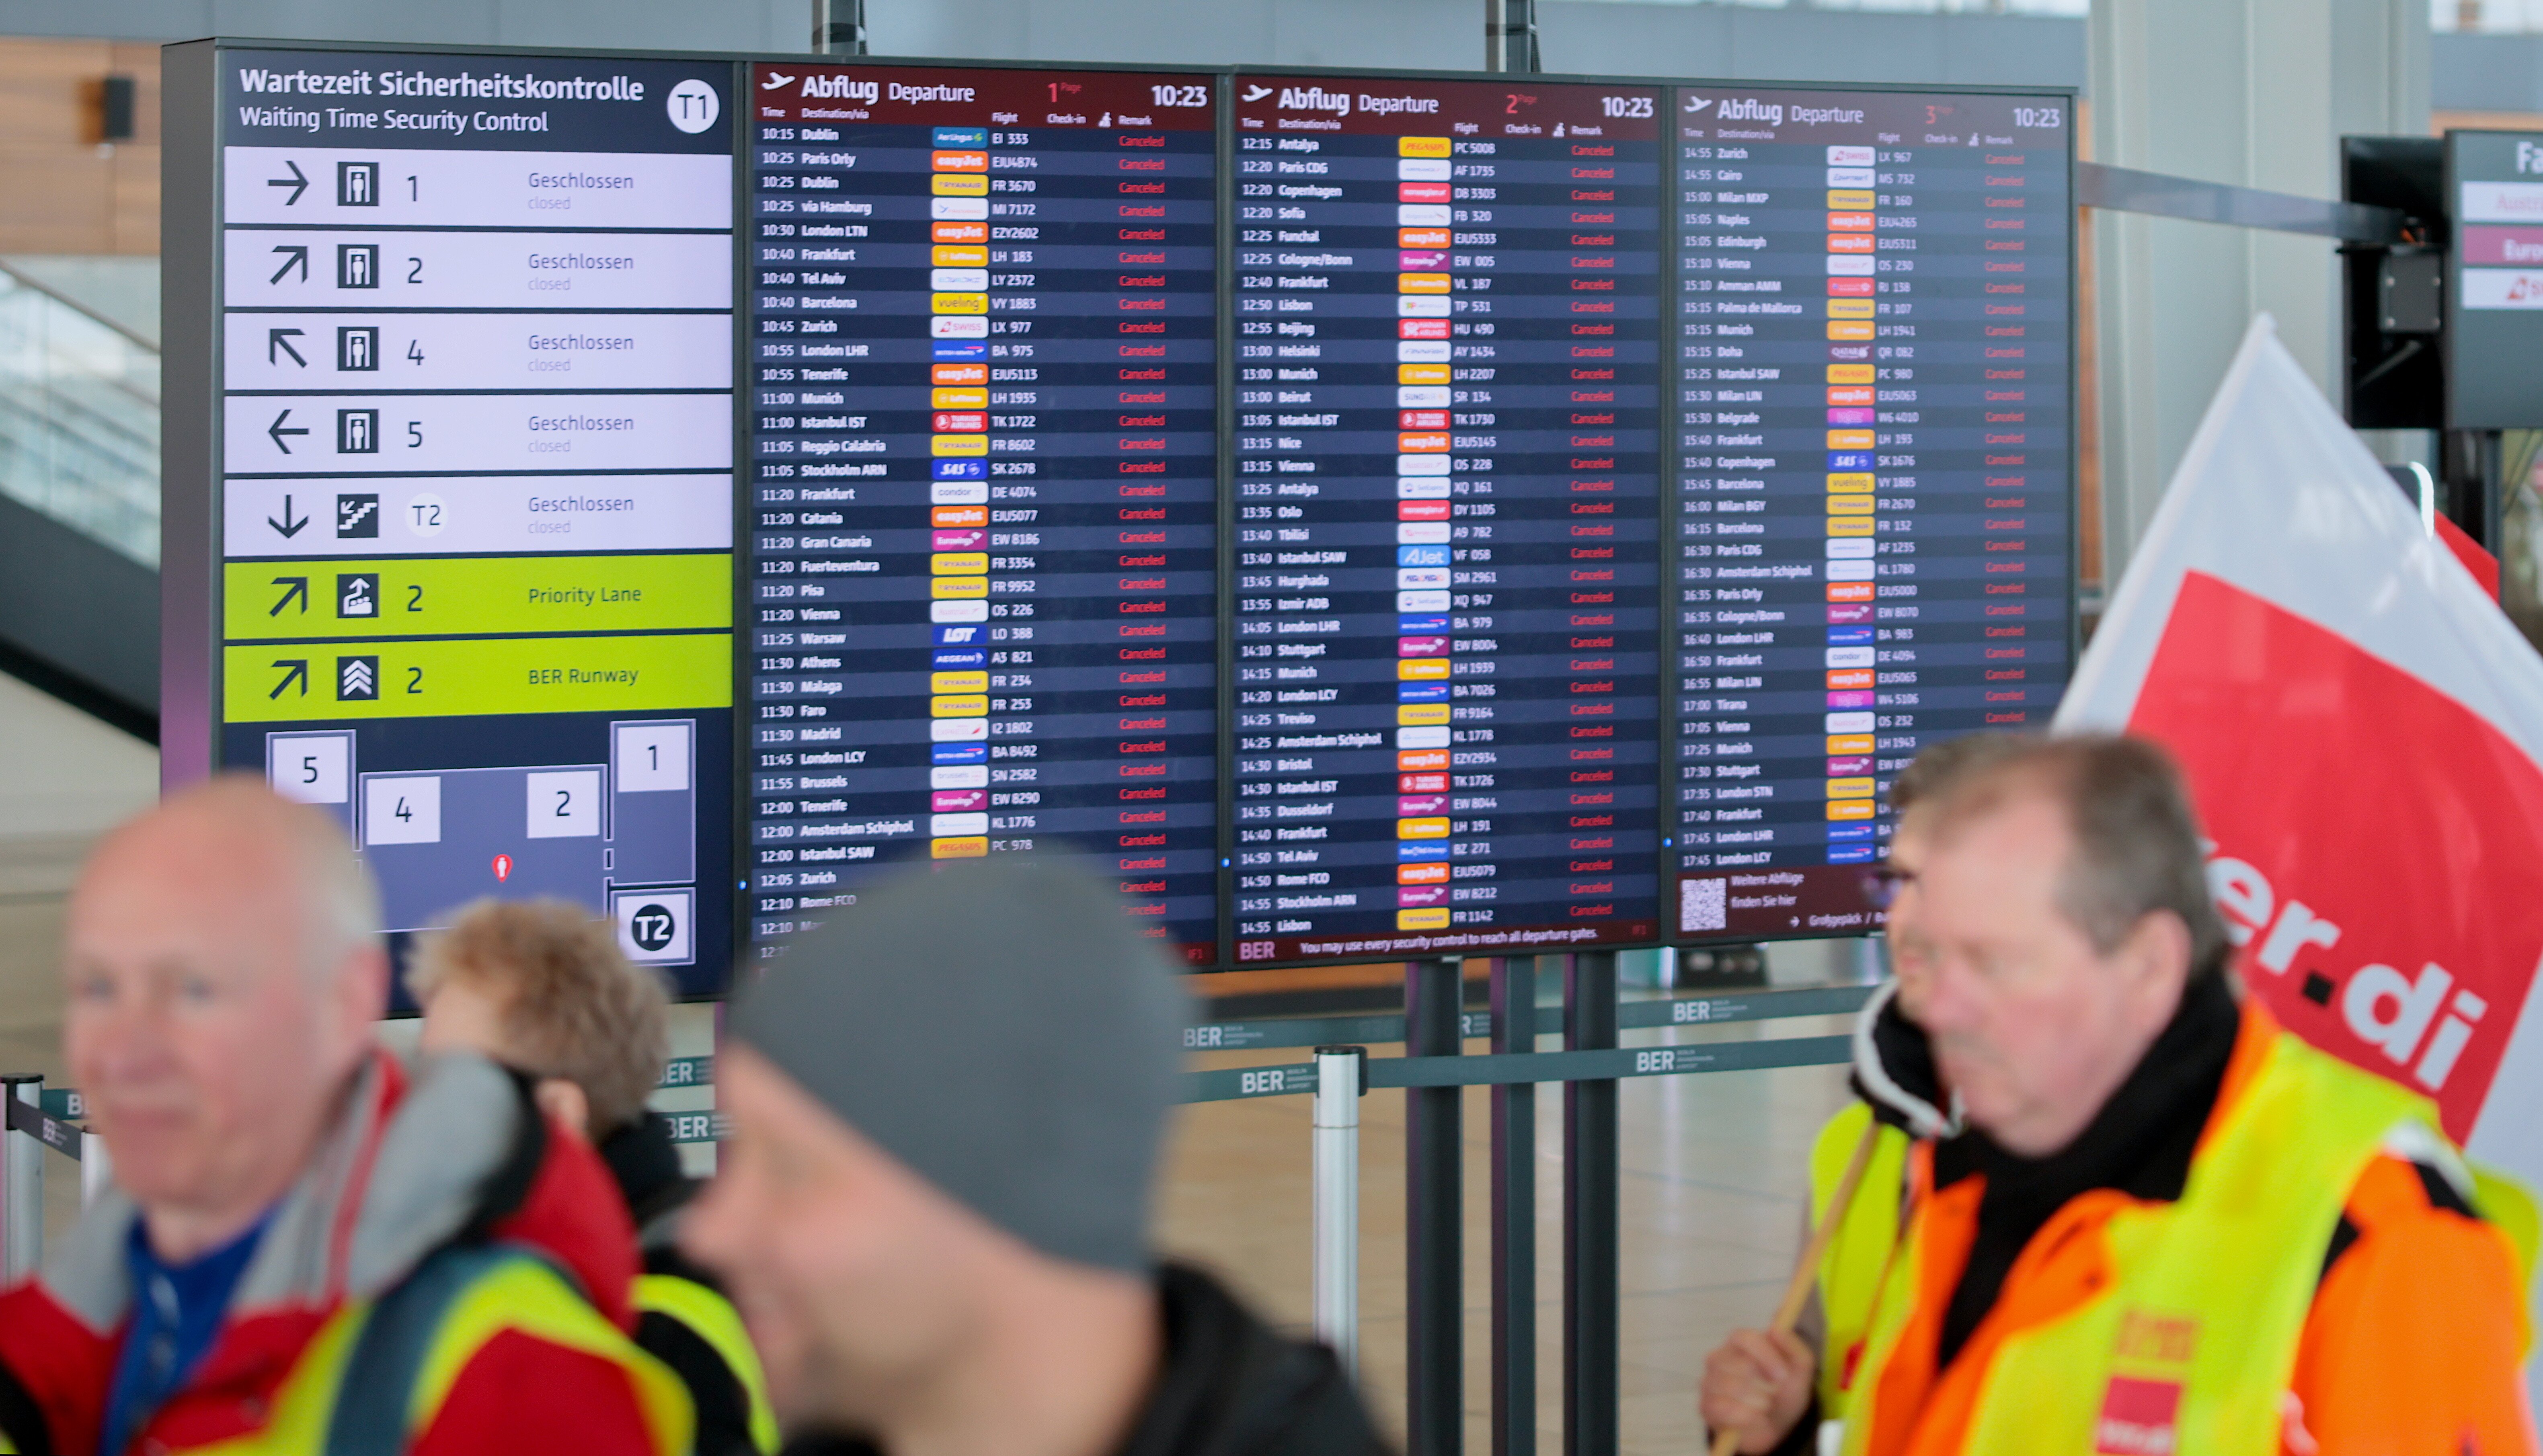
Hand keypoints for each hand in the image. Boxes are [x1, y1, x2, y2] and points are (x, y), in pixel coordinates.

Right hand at [1700, 1327, 1814, 1454]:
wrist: (1776, 1424)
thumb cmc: (1784, 1390)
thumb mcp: (1799, 1368)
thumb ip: (1792, 1345)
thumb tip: (1774, 1328)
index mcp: (1739, 1343)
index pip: (1744, 1338)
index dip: (1764, 1355)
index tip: (1783, 1375)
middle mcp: (1718, 1358)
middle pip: (1737, 1365)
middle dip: (1763, 1385)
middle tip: (1775, 1394)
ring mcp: (1710, 1382)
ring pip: (1729, 1387)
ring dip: (1757, 1402)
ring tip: (1766, 1407)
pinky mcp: (1706, 1406)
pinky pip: (1722, 1408)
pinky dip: (1745, 1416)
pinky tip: (1756, 1418)